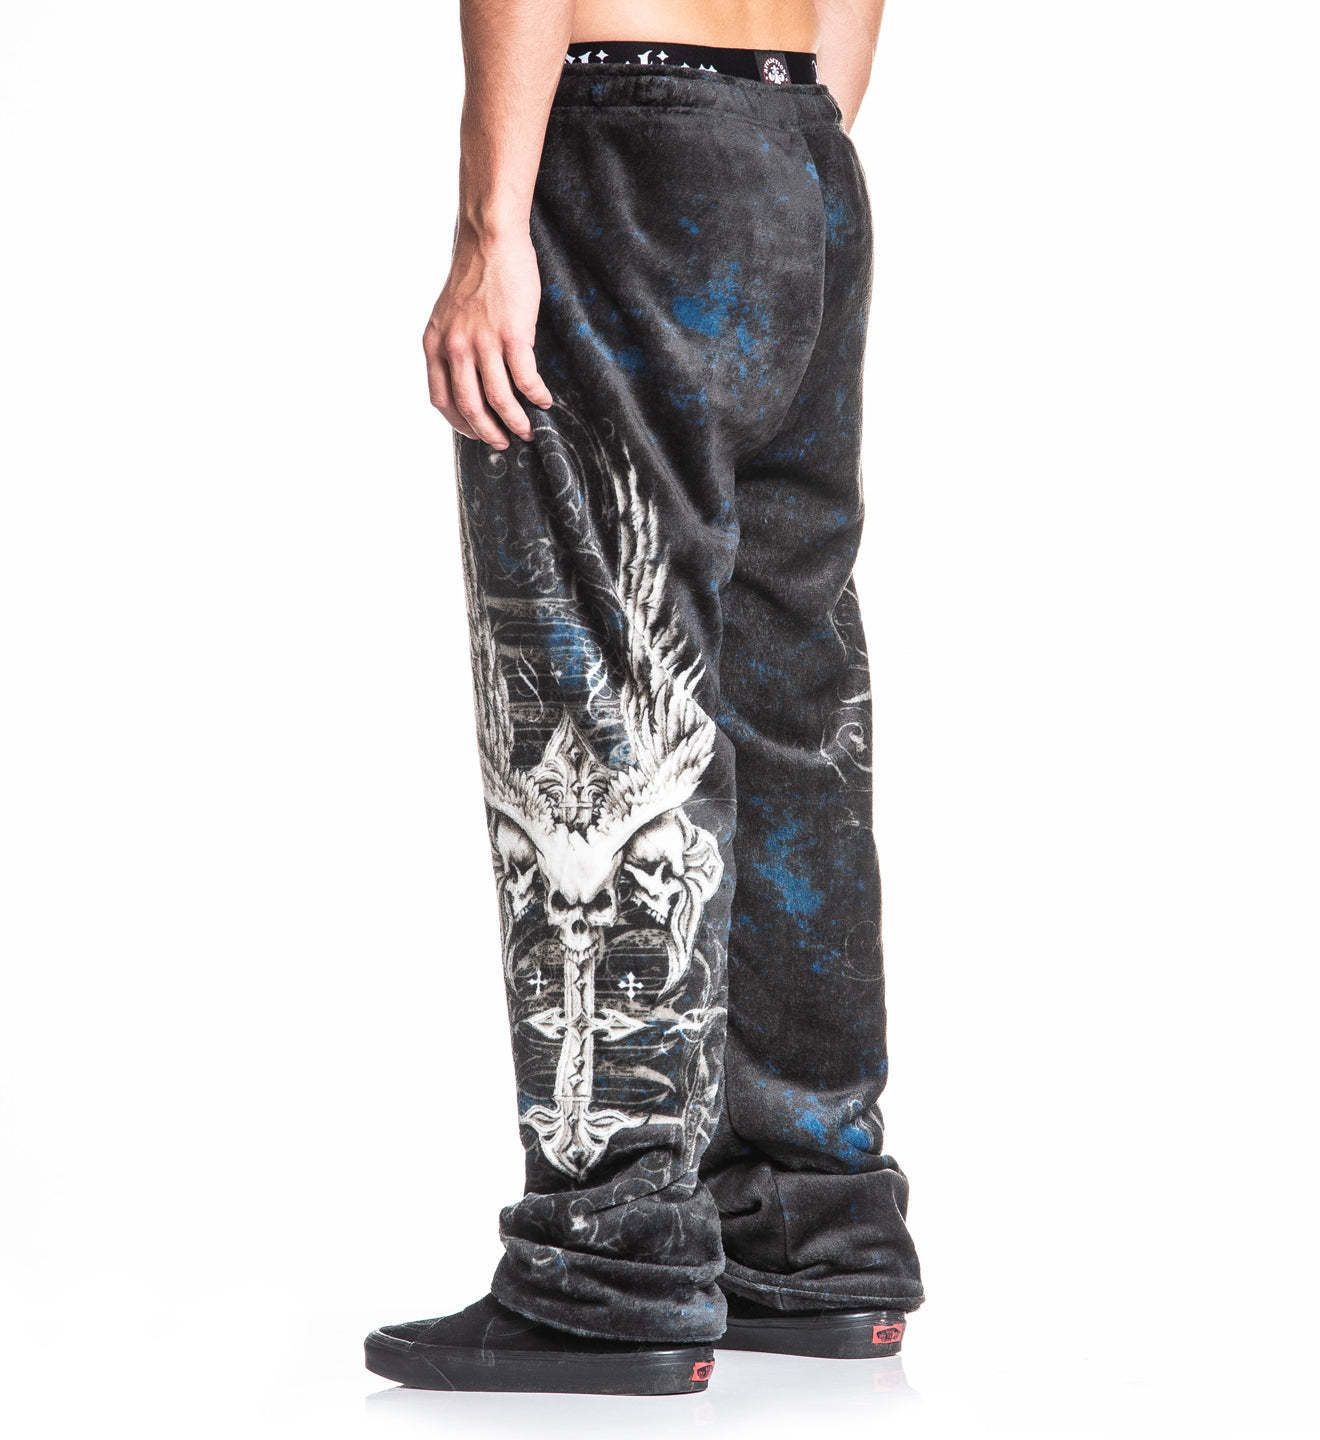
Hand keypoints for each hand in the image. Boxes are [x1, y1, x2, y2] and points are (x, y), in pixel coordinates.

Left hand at [422, 225, 552, 447]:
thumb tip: (477, 378)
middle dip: (488, 432)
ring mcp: (483, 342)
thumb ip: (455, 346)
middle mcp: (455, 347)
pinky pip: (525, 378)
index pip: (442, 399)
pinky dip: (536, 395)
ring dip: (514, 422)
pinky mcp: (512, 334)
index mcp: (436, 344)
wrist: (490, 239)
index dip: (459, 423)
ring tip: (527, 431)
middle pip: (470, 406)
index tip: (476, 432)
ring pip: (498, 399)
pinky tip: (544, 401)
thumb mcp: (449, 315)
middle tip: (503, 443)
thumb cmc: (476, 274)